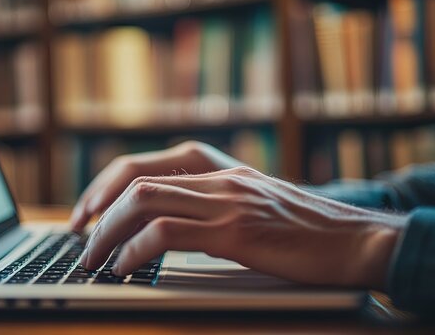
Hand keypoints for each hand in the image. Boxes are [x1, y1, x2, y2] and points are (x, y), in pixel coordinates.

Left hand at [80, 166, 405, 289]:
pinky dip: (136, 251)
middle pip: (137, 179)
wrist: (357, 238)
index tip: (87, 213)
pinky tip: (126, 268)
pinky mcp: (237, 231)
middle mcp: (219, 178)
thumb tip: (165, 224)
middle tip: (77, 236)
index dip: (106, 186)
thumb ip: (214, 205)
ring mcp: (227, 202)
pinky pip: (168, 234)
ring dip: (108, 232)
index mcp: (220, 170)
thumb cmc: (307, 230)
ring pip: (145, 202)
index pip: (146, 165)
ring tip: (91, 258)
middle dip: (96, 208)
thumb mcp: (254, 205)